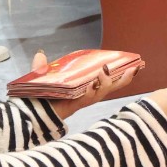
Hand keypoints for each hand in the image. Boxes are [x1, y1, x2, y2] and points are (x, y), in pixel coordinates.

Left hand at [30, 49, 144, 120]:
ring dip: (106, 82)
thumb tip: (40, 53)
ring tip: (104, 71)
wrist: (31, 114)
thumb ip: (43, 67)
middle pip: (112, 87)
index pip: (107, 81)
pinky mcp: (75, 105)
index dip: (120, 74)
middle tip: (134, 69)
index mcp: (85, 87)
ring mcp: (83, 100)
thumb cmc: (41, 98)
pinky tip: (91, 85)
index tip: (133, 65)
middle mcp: (88, 94)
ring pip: (102, 93)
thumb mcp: (44, 78)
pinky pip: (86, 99)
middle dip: (124, 79)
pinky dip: (90, 92)